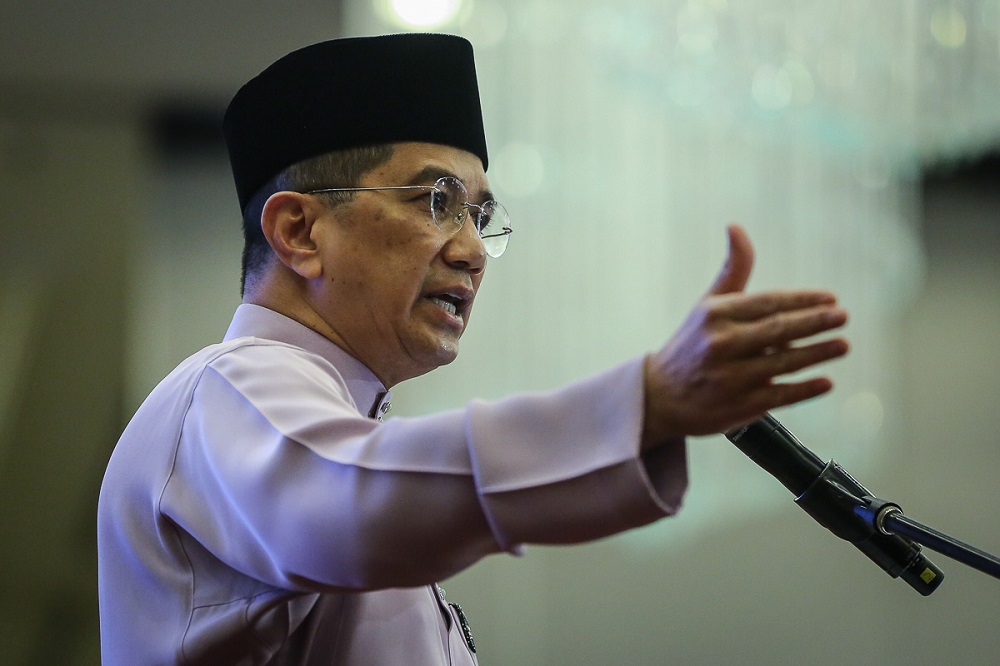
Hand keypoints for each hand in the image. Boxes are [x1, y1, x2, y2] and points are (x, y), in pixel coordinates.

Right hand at [642, 224, 848, 445]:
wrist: (659, 397)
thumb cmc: (692, 345)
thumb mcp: (707, 305)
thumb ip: (732, 269)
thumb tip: (736, 226)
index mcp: (715, 314)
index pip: (768, 302)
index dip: (803, 299)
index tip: (831, 298)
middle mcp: (721, 343)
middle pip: (779, 329)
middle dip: (816, 322)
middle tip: (843, 316)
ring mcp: (729, 376)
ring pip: (783, 362)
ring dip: (818, 352)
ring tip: (842, 344)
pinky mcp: (736, 406)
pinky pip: (779, 395)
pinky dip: (805, 389)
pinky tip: (826, 382)